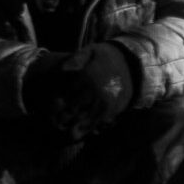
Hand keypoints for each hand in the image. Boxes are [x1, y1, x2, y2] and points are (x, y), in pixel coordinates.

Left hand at [22, 43, 137, 138]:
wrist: (132, 64)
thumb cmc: (106, 57)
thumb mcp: (91, 51)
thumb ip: (76, 59)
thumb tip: (62, 69)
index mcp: (88, 76)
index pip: (67, 94)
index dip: (56, 104)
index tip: (50, 109)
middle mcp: (96, 91)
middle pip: (74, 109)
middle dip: (62, 118)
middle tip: (53, 123)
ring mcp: (105, 102)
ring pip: (85, 119)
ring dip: (73, 127)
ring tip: (64, 131)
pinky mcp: (113, 109)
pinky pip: (98, 123)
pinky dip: (87, 129)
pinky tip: (79, 132)